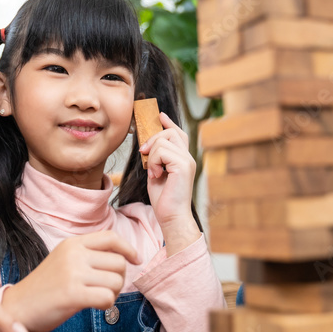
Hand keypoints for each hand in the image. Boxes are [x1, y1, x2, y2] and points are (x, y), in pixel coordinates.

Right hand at [1, 230, 140, 331]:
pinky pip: (107, 297)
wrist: (18, 307)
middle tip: (104, 289)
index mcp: (72, 243)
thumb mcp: (64, 260)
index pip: (111, 237)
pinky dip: (106, 304)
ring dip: (113, 294)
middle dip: (118, 279)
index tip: (136, 259)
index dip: (128, 248)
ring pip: (116, 281)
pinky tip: (94, 306)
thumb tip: (124, 259)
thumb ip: (88, 256)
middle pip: (119, 262)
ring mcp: (73, 273)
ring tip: (97, 298)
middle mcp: (74, 254)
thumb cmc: (45, 287)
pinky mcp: (72, 294)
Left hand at [139, 112, 199, 254]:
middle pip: (170, 132)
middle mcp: (188, 157)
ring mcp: (187, 160)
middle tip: (144, 154)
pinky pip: (161, 151)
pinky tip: (155, 175)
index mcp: (183, 159)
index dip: (169, 123)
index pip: (179, 133)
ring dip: (151, 155)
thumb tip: (147, 145)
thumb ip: (157, 158)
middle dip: (152, 139)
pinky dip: (153, 162)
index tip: (159, 115)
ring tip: (153, 171)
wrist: (171, 216)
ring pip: (163, 140)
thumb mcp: (157, 173)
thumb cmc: (164, 199)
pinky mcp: (183, 165)